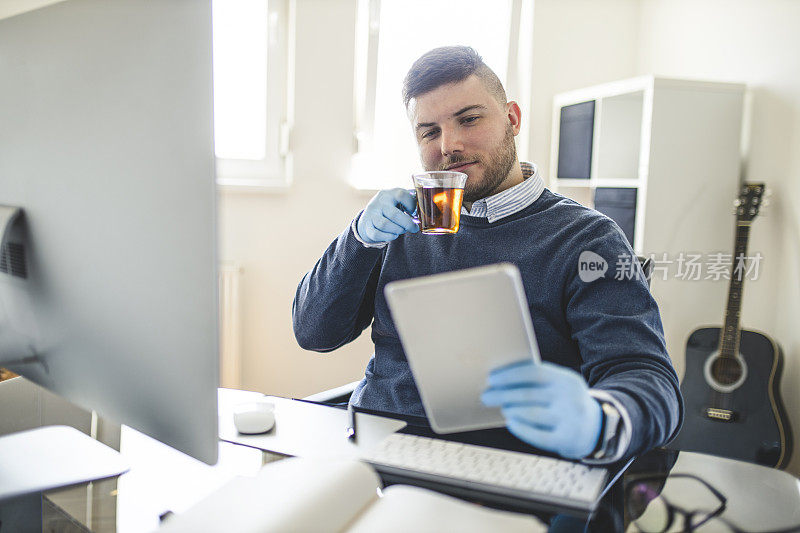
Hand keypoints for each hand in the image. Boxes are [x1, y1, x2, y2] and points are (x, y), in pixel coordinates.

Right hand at [356, 188, 418, 243]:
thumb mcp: (398, 201)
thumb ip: (411, 201)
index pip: (401, 194)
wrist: (369, 217)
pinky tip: (393, 235)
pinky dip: (388, 237)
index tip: (414, 212)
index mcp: (389, 194)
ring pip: (384, 225)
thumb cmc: (390, 209)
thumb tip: (427, 206)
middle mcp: (379, 202)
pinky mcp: (367, 226)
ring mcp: (371, 214)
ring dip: (397, 230)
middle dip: (407, 224)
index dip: (411, 204)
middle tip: (413, 228)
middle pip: (394, 214)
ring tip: (402, 230)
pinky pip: (376, 234)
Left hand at [481, 361, 601, 458]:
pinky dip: (521, 428)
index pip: (533, 372)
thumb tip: (500, 379)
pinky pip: (538, 435)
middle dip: (502, 394)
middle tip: (486, 396)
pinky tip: (511, 422)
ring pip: (531, 413)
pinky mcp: (567, 439)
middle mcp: (569, 398)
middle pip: (527, 394)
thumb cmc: (567, 402)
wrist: (598, 427)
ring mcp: (569, 420)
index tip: (491, 378)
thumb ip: (538, 379)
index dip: (509, 375)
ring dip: (510, 410)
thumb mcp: (560, 385)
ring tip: (502, 408)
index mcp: (565, 379)